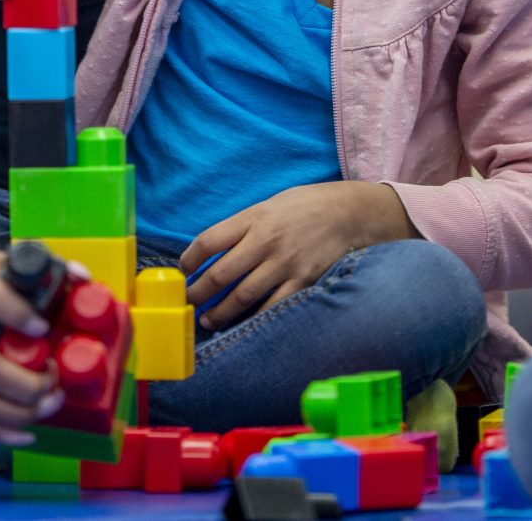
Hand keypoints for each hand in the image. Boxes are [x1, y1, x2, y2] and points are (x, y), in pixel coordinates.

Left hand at [182, 182, 413, 331]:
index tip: (183, 271)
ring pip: (243, 296)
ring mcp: (285, 263)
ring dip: (221, 313)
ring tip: (209, 321)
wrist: (349, 213)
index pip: (209, 240)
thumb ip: (242, 226)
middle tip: (188, 303)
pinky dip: (254, 319)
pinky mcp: (303, 281)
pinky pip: (273, 307)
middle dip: (199, 293)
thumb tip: (212, 251)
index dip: (189, 260)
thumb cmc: (304, 207)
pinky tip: (243, 325)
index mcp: (254, 218)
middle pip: (221, 274)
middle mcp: (266, 241)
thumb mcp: (268, 205)